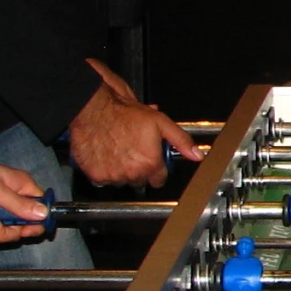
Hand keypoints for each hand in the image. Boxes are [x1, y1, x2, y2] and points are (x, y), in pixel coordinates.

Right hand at [70, 58, 201, 188]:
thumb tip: (197, 154)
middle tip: (134, 150)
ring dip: (122, 170)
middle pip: (141, 181)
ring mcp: (113, 177)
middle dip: (140, 169)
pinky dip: (105, 170)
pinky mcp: (96, 176)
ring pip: (122, 181)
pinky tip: (106, 154)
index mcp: (150, 163)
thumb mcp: (160, 122)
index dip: (157, 168)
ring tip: (119, 150)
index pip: (159, 179)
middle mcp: (132, 174)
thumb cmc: (124, 114)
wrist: (93, 110)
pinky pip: (104, 180)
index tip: (151, 158)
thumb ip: (181, 141)